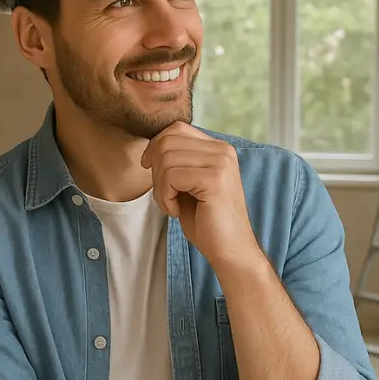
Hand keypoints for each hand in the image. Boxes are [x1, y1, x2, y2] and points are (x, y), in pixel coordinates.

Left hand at [141, 122, 263, 273]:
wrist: (230, 251)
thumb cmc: (206, 221)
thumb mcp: (188, 184)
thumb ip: (177, 161)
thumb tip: (152, 146)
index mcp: (218, 148)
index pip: (176, 128)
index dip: (155, 146)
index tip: (148, 168)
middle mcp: (223, 150)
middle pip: (167, 142)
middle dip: (155, 171)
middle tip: (165, 196)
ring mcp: (221, 163)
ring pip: (166, 159)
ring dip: (160, 188)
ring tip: (172, 205)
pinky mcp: (215, 179)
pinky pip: (171, 177)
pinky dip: (165, 197)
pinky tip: (177, 211)